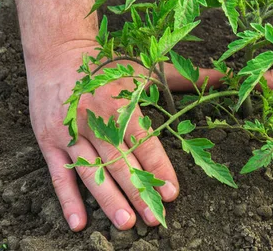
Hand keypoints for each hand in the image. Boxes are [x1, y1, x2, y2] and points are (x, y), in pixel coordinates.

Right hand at [26, 41, 220, 230]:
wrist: (58, 49)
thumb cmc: (108, 64)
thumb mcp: (145, 69)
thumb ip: (185, 79)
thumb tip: (223, 77)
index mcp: (121, 103)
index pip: (144, 141)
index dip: (158, 167)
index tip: (172, 192)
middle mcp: (97, 120)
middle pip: (120, 161)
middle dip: (139, 191)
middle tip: (154, 219)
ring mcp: (71, 131)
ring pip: (92, 171)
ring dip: (109, 199)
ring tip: (126, 223)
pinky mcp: (50, 139)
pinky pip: (59, 173)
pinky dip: (68, 200)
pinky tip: (79, 223)